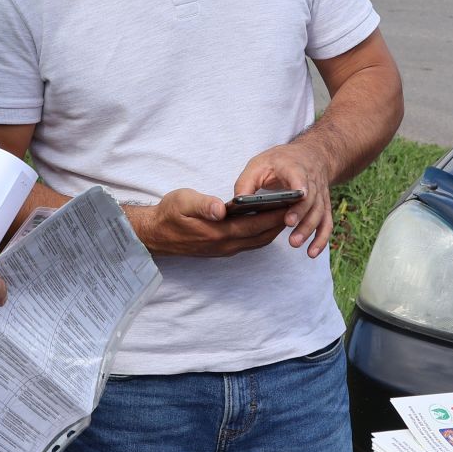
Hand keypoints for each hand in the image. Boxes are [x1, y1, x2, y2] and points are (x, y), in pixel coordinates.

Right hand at [130, 188, 288, 258]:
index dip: (273, 216)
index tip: (290, 205)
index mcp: (218, 232)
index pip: (254, 225)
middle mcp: (225, 245)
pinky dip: (262, 233)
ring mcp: (224, 249)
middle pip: (261, 235)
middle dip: (279, 222)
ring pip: (257, 241)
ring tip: (287, 212)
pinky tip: (267, 220)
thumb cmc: (169, 213)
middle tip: (297, 208)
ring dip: (273, 229)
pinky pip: (249, 243)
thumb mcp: (182, 201)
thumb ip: (203, 204)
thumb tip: (221, 209)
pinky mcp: (223, 249)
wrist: (155, 234)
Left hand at [234, 143, 333, 256]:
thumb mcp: (259, 164)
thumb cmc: (279, 162)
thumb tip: (237, 203)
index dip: (302, 186)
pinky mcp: (323, 208)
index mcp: (295, 168)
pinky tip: (311, 253)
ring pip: (319, 214)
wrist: (310, 156)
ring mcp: (320, 196)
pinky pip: (326, 224)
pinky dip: (321, 239)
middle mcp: (312, 182)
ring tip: (294, 243)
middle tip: (288, 225)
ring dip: (309, 229)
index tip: (299, 195)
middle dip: (301, 213)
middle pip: (311, 200)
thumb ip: (246, 182)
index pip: (301, 177)